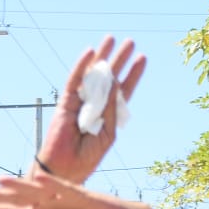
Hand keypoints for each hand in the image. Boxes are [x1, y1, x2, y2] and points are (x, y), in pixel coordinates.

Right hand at [33, 36, 145, 184]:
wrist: (65, 170)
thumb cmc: (87, 157)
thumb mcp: (108, 133)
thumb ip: (112, 108)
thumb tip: (114, 82)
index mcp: (108, 115)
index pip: (123, 90)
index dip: (133, 75)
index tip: (143, 58)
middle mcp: (95, 105)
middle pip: (110, 77)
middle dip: (120, 59)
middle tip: (130, 42)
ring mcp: (80, 102)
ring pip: (93, 74)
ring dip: (103, 56)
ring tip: (112, 38)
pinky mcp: (66, 103)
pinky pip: (74, 81)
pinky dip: (82, 66)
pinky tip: (90, 52)